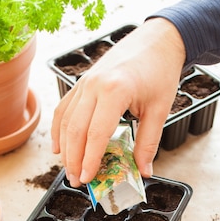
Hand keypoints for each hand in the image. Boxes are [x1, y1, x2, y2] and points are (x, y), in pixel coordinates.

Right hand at [51, 18, 185, 186]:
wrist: (157, 39)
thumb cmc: (160, 72)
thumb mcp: (159, 109)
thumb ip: (149, 142)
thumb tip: (144, 171)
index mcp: (115, 91)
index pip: (96, 133)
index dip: (89, 159)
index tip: (88, 178)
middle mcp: (94, 85)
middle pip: (76, 130)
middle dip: (74, 159)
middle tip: (77, 181)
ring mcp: (85, 82)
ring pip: (66, 120)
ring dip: (65, 149)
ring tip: (70, 170)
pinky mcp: (82, 82)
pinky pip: (64, 108)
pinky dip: (59, 130)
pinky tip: (59, 147)